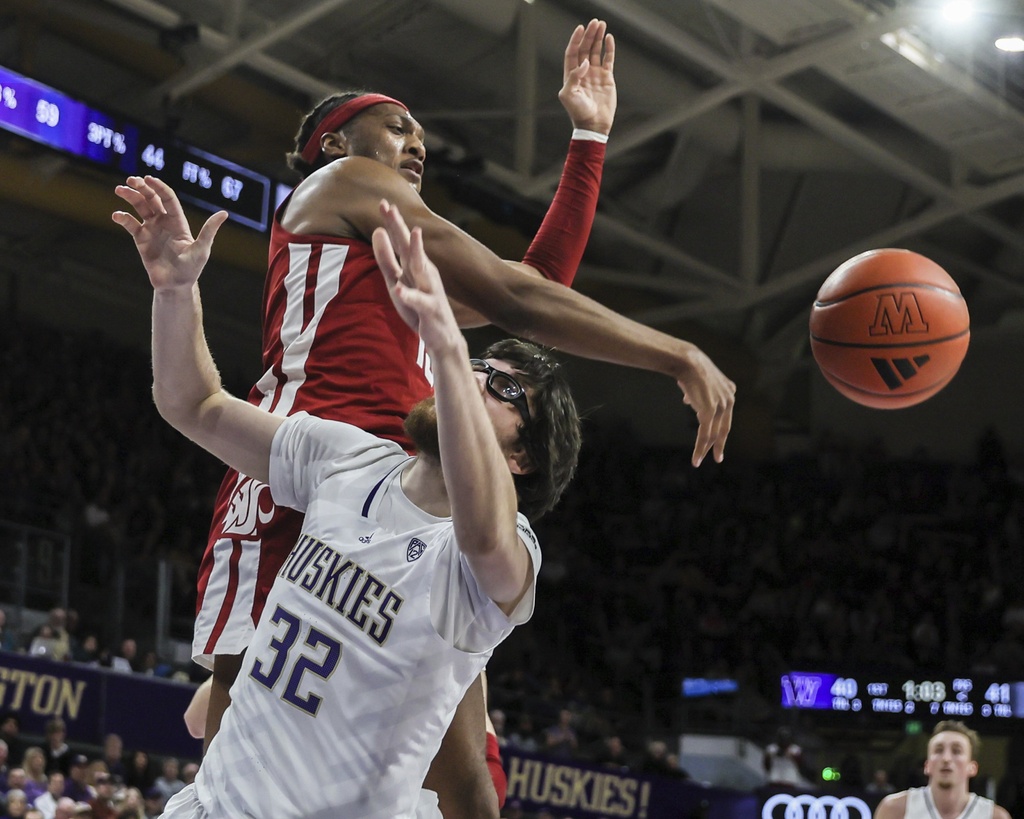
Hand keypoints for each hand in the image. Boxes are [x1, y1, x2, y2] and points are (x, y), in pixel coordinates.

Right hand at [112, 176, 226, 291]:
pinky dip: (122, 217)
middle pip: (152, 199)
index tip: (148, 179)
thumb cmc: (191, 269)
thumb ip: (209, 230)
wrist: (175, 286)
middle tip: (131, 180)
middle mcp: (164, 222)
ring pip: (139, 207)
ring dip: (130, 196)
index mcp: (178, 221)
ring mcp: (151, 229)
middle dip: (142, 188)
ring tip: (120, 190)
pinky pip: (130, 224)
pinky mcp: (140, 239)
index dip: (158, 187)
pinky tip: (117, 215)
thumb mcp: (202, 249)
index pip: (168, 198)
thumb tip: (224, 213)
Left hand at [372, 200, 460, 353]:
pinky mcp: (430, 310)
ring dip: (417, 252)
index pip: (401, 240)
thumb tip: (377, 230)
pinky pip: (419, 302)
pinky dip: (410, 295)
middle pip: (410, 247)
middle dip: (401, 227)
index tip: (382, 201)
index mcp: (415, 265)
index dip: (392, 222)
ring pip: (421, 269)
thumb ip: (386, 257)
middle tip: (390, 208)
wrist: (442, 337)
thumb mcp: (396, 280)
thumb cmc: (418, 307)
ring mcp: (429, 290)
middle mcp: (424, 273)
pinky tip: (399, 289)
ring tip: (412, 235)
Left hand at [559, 19, 615, 134]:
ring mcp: (595, 74)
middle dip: (589, 35)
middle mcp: (583, 72)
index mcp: (571, 75)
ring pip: (596, 51)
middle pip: (585, 48)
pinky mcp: (606, 78)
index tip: (580, 28)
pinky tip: (609, 38)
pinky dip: (609, 49)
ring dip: (598, 38)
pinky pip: (608, 59)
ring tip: (602, 25)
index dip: (576, 40)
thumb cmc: (578, 112)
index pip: (573, 53)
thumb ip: (573, 77)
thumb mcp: (568, 95)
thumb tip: (584, 62)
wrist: (593, 124)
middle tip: (594, 23)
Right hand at [676, 347, 735, 466]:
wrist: (688, 361)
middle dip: (719, 445)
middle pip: (723, 428)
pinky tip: (697, 457)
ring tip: (699, 460)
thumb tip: (688, 401)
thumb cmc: (689, 368)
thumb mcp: (699, 381)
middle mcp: (729, 400)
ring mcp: (721, 407)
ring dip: (705, 449)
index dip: (722, 430)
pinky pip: (705, 434)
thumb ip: (698, 393)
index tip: (719, 441)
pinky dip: (700, 448)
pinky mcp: (710, 412)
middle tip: (718, 458)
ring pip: (713, 434)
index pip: (726, 416)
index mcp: (730, 391)